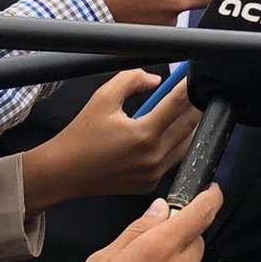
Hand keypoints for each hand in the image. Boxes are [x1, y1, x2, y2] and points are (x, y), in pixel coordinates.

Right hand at [22, 70, 200, 215]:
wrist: (62, 173)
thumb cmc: (81, 135)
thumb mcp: (103, 98)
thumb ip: (131, 80)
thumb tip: (157, 80)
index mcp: (144, 134)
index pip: (179, 104)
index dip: (189, 87)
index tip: (194, 76)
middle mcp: (153, 157)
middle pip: (190, 125)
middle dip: (196, 105)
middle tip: (198, 91)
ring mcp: (153, 174)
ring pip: (187, 145)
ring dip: (189, 127)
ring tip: (186, 111)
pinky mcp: (150, 184)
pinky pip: (172, 161)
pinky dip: (176, 146)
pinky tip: (170, 133)